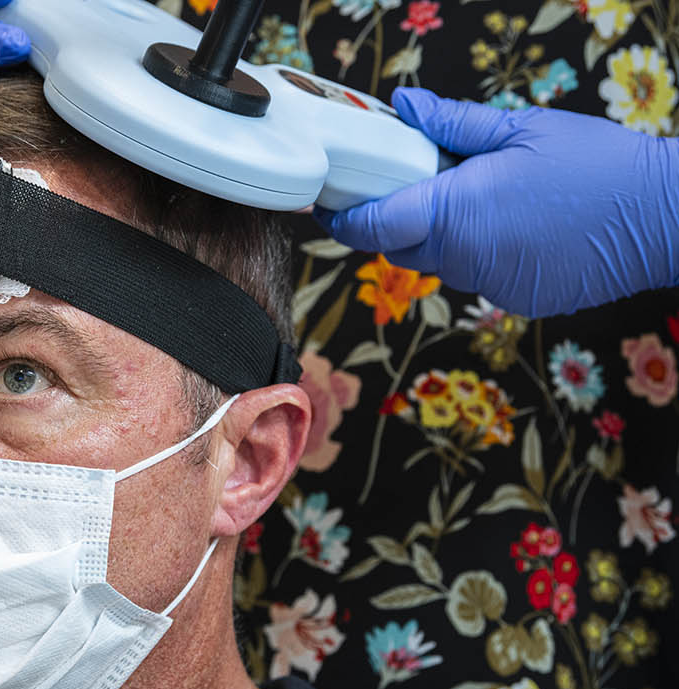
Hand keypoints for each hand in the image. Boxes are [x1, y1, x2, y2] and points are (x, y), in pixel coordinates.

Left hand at [316, 88, 678, 317]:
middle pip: (397, 245)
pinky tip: (511, 225)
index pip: (370, 225)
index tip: (328, 201)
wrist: (666, 218)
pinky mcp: (516, 298)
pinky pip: (476, 275)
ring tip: (473, 197)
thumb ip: (453, 124)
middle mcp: (463, 256)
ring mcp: (489, 283)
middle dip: (393, 218)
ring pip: (437, 262)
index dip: (341, 215)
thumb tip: (405, 107)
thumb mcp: (521, 128)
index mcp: (454, 211)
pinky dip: (477, 252)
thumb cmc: (599, 166)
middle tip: (408, 183)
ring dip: (438, 235)